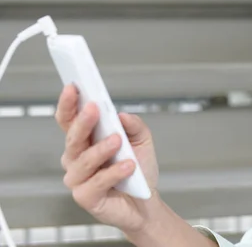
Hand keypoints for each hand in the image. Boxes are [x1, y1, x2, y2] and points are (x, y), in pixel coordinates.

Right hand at [55, 84, 160, 232]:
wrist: (146, 201)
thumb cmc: (138, 170)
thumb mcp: (142, 140)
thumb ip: (133, 125)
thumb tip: (121, 114)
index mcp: (86, 141)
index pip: (70, 120)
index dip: (68, 103)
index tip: (73, 87)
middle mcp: (77, 159)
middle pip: (72, 137)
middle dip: (82, 121)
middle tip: (94, 108)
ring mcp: (79, 179)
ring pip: (82, 160)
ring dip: (100, 149)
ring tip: (117, 141)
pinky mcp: (86, 197)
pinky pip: (96, 183)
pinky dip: (113, 172)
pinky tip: (127, 166)